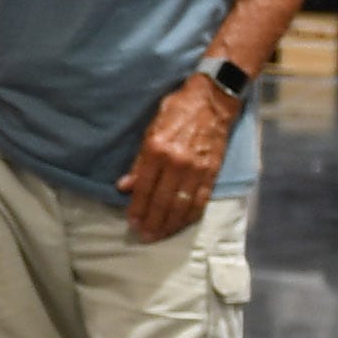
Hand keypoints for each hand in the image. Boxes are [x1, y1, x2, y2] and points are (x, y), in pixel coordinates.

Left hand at [117, 74, 237, 240]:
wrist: (213, 100)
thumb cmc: (177, 111)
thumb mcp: (151, 129)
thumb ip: (139, 160)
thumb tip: (125, 186)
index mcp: (158, 149)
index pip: (144, 187)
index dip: (137, 208)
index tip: (132, 223)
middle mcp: (177, 161)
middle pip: (162, 200)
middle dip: (152, 222)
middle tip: (144, 237)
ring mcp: (197, 168)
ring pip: (182, 204)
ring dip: (170, 223)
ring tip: (160, 235)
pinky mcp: (213, 170)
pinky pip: (201, 199)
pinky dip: (191, 214)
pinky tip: (183, 224)